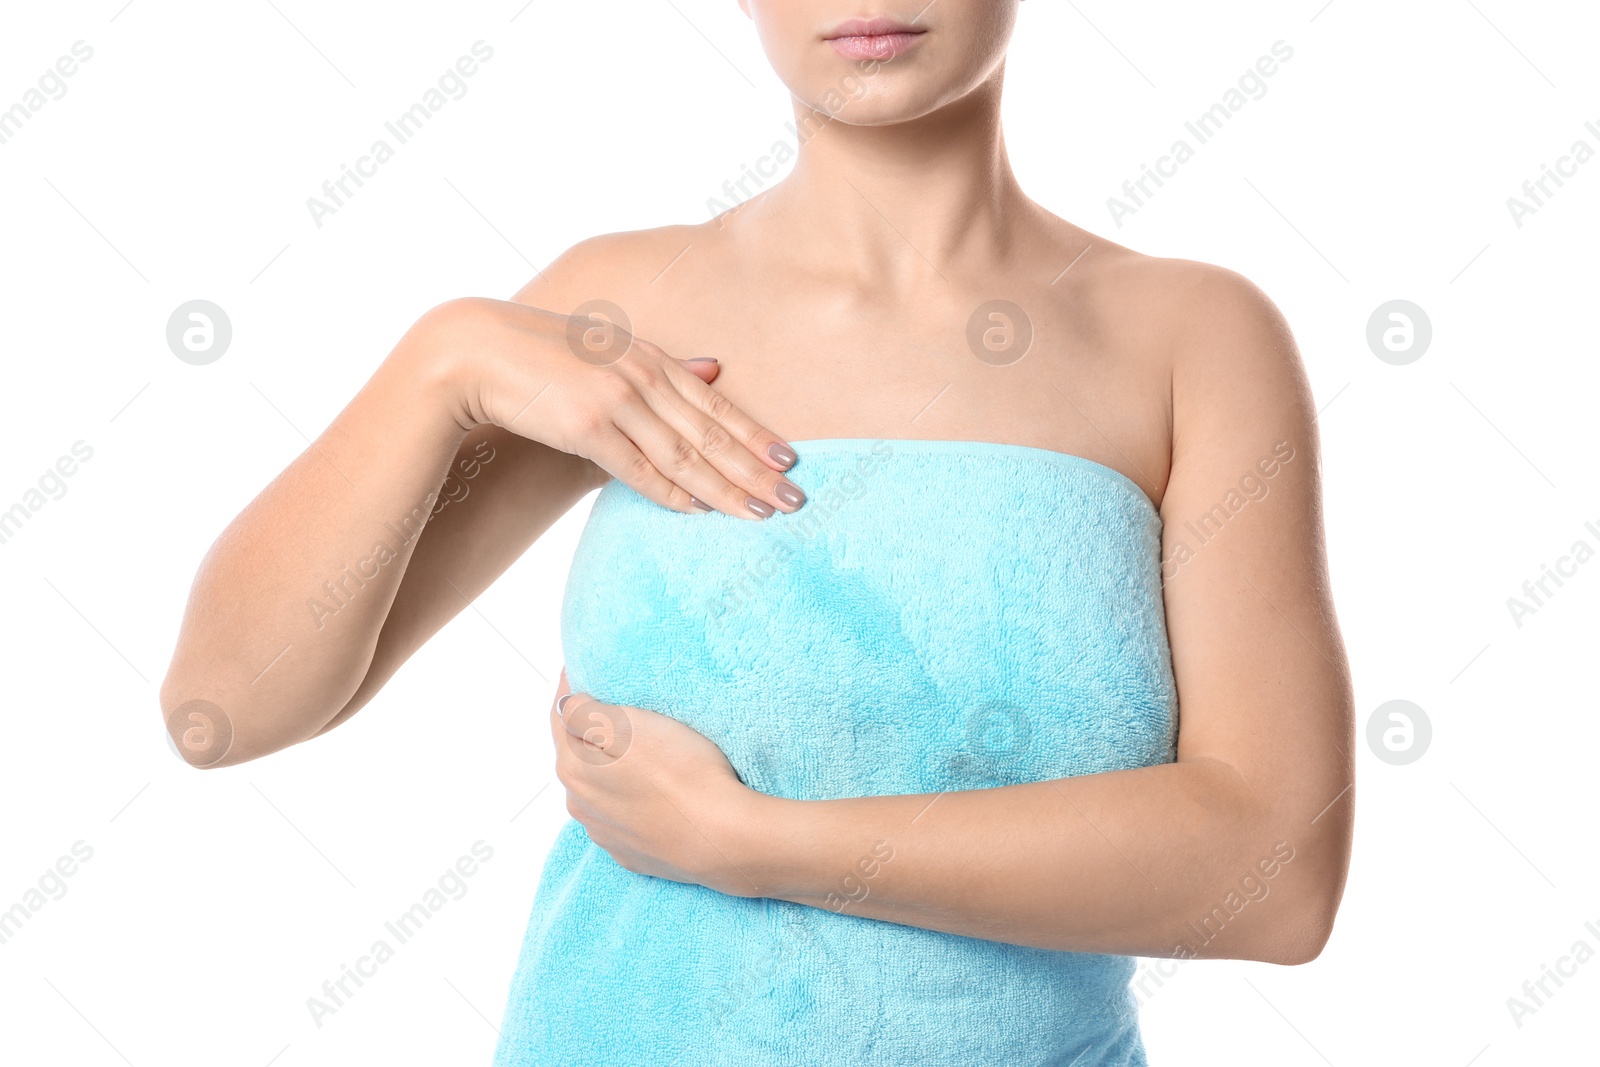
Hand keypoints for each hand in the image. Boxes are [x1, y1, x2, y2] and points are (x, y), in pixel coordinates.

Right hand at [412, 296, 804, 519]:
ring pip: (685, 455)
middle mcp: (641, 376)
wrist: (475, 351)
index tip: (792, 462)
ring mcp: (616, 400)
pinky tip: (702, 512)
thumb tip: (717, 370)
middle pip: (712, 433)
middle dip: (757, 471)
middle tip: (796, 500)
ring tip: (762, 515)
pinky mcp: (587, 426)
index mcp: (650, 357)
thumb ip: (662, 366)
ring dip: (727, 489)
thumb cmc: (543, 355)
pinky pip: (640, 469)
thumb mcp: (610, 350)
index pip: (716, 406)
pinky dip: (674, 493)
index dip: (757, 436)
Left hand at [548, 669, 765, 896]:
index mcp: (574, 768)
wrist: (721, 837)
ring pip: (599, 788)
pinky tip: (653, 792)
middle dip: (590, 730)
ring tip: (640, 751)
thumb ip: (585, 711)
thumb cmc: (680, 773)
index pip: (560, 718)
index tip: (581, 668)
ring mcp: (606, 834)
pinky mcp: (632, 853)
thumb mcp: (629, 725)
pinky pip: (623, 817)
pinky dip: (630, 799)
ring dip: (610, 768)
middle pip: (578, 755)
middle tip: (616, 706)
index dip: (571, 689)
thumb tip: (567, 703)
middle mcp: (580, 805)